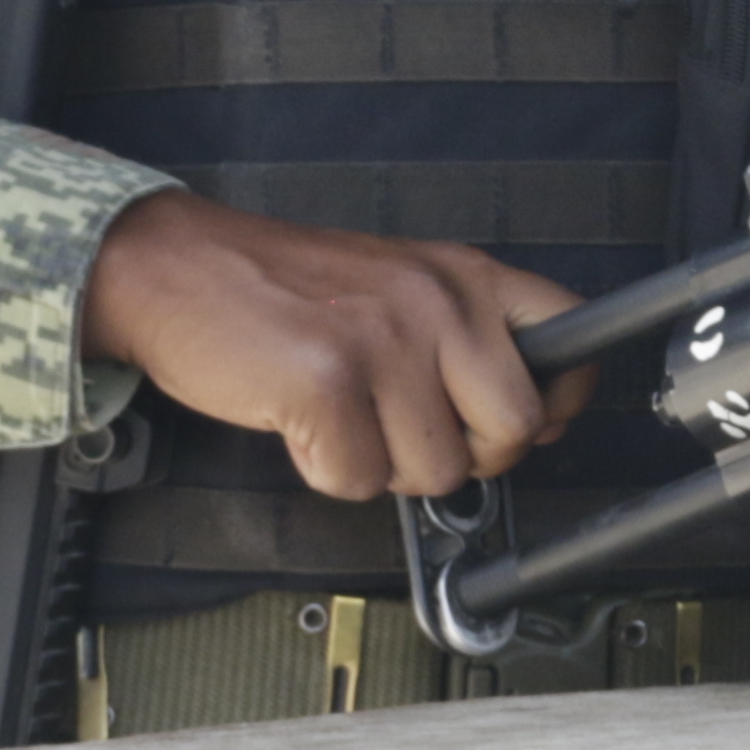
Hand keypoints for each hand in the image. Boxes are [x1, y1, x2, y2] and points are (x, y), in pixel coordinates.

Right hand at [79, 194, 597, 501]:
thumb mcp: (398, 286)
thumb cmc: (284, 289)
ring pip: (435, 473)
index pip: (573, 336)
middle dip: (462, 454)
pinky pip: (359, 482)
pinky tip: (302, 422)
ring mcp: (383, 342)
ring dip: (382, 464)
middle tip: (404, 428)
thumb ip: (466, 339)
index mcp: (462, 275)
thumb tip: (536, 418)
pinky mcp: (327, 385)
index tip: (534, 420)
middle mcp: (435, 302)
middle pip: (511, 431)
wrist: (176, 268)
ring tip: (341, 411)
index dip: (559, 400)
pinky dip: (325, 469)